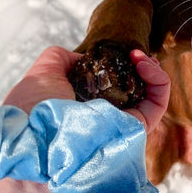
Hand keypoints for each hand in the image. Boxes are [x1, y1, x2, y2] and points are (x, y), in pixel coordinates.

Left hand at [3, 46, 169, 133]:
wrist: (34, 141)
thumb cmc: (33, 108)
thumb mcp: (43, 71)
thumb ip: (62, 58)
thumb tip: (83, 57)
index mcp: (81, 103)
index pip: (110, 83)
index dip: (120, 65)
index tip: (119, 51)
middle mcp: (103, 114)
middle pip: (133, 89)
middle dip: (141, 68)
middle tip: (137, 53)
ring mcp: (121, 124)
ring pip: (149, 95)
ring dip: (151, 70)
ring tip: (140, 56)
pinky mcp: (136, 130)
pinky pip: (157, 104)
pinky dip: (159, 81)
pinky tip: (145, 65)